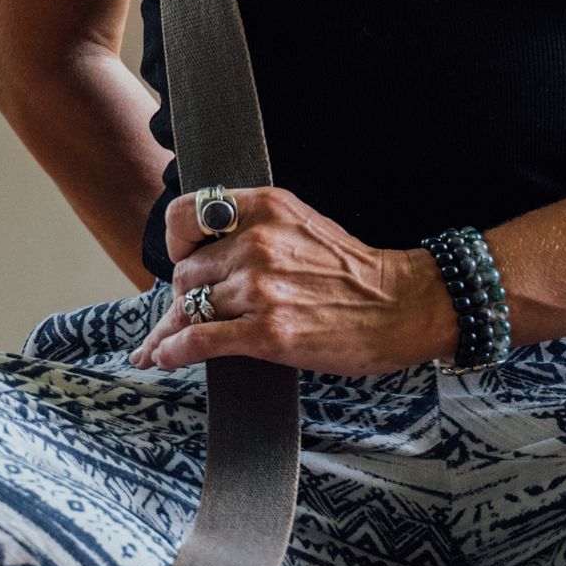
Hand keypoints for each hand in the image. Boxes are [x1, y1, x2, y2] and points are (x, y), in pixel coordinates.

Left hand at [133, 185, 457, 377]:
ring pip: (191, 307)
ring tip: (170, 342)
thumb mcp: (300, 224)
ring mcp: (260, 289)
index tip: (185, 257)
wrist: (399, 306)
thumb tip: (197, 257)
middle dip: (187, 294)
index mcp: (265, 208)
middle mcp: (257, 243)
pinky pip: (198, 340)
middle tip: (195, 311)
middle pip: (187, 270)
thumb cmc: (352, 271)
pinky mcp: (265, 332)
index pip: (185, 214)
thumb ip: (252, 230)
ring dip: (180, 327)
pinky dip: (174, 350)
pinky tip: (165, 356)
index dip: (177, 240)